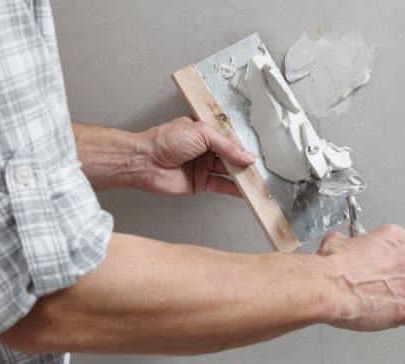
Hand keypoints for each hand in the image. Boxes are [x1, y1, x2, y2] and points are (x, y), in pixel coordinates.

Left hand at [140, 117, 255, 196]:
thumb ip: (226, 145)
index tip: (256, 149)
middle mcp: (205, 148)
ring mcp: (202, 165)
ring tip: (255, 179)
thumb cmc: (164, 141)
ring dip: (241, 176)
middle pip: (231, 155)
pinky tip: (244, 191)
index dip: (242, 143)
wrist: (145, 162)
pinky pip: (220, 185)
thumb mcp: (201, 133)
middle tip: (258, 166)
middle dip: (244, 161)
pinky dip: (233, 189)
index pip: (229, 137)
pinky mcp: (200, 182)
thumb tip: (245, 154)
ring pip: (227, 171)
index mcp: (204, 131)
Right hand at [317, 224, 404, 330]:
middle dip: (388, 275)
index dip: (380, 254)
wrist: (328, 290)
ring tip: (368, 298)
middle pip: (404, 267)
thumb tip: (345, 245)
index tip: (371, 261)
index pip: (395, 243)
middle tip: (368, 281)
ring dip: (391, 295)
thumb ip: (350, 242)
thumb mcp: (336, 241)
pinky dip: (393, 314)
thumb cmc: (333, 268)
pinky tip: (374, 310)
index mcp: (394, 237)